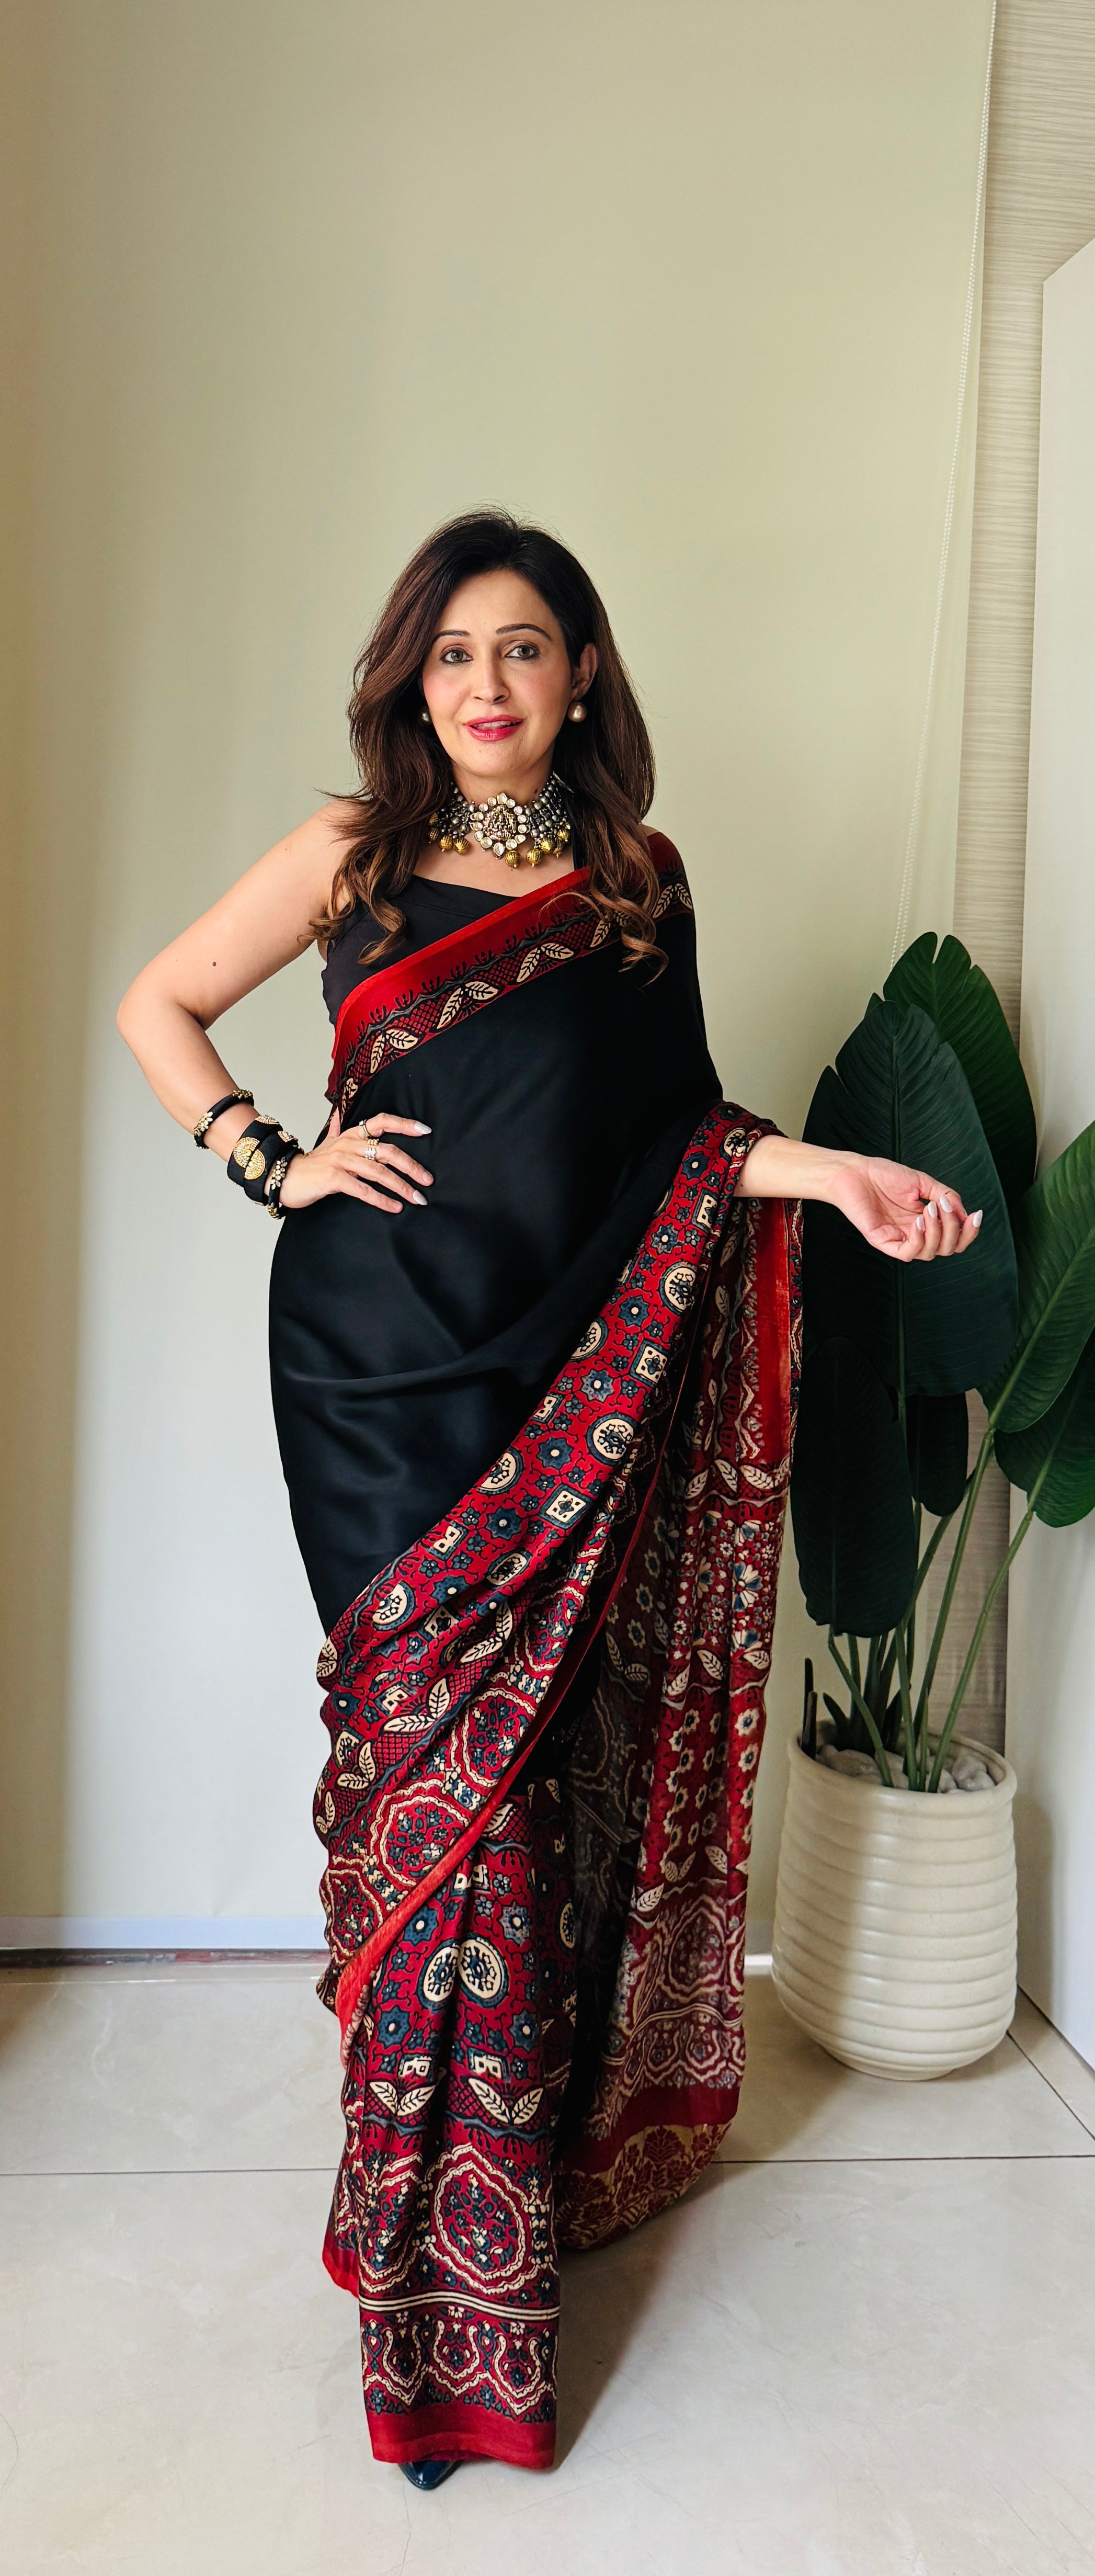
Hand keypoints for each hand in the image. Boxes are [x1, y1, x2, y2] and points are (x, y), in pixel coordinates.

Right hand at [278, 1108, 433, 1214]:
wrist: (285, 1177)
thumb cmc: (310, 1164)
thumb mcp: (326, 1142)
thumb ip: (336, 1128)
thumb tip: (337, 1112)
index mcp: (351, 1134)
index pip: (382, 1122)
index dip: (404, 1124)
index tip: (425, 1131)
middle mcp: (348, 1144)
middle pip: (388, 1151)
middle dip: (411, 1166)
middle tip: (427, 1179)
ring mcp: (341, 1161)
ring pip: (379, 1172)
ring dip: (401, 1186)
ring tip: (417, 1198)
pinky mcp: (334, 1179)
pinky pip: (363, 1189)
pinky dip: (381, 1199)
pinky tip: (395, 1207)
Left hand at [827, 1153, 981, 1261]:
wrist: (854, 1172)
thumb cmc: (884, 1175)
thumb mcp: (923, 1182)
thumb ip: (946, 1196)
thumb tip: (963, 1213)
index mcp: (927, 1221)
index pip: (955, 1238)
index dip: (969, 1231)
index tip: (977, 1215)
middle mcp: (916, 1233)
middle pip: (948, 1248)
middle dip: (955, 1230)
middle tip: (944, 1207)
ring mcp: (900, 1239)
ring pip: (931, 1253)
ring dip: (938, 1232)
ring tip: (929, 1209)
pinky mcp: (884, 1242)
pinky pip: (908, 1253)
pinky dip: (919, 1240)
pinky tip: (918, 1221)